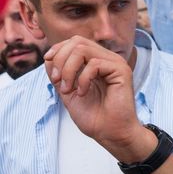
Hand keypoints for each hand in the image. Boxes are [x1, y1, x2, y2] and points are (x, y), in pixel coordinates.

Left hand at [44, 37, 155, 162]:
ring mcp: (116, 64)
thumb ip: (59, 74)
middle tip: (58, 81)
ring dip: (68, 70)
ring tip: (68, 89)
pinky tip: (83, 93)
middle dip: (60, 59)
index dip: (58, 50)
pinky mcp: (122, 71)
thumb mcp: (67, 91)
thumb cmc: (94, 116)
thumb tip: (49, 57)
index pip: (75, 42)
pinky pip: (94, 64)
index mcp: (97, 61)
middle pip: (77, 41)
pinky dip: (82, 79)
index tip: (50, 69)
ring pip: (83, 50)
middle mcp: (108, 59)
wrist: (109, 132)